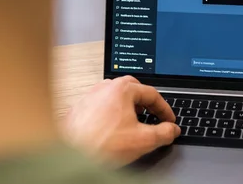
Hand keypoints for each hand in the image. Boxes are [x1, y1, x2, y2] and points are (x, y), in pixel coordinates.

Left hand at [63, 76, 180, 165]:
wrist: (70, 155)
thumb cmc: (101, 145)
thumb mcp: (143, 140)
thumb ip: (163, 133)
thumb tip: (172, 130)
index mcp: (122, 89)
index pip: (152, 93)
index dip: (164, 109)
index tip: (169, 120)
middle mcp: (105, 87)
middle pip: (133, 89)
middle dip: (146, 102)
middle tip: (153, 115)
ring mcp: (90, 96)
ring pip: (115, 95)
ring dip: (128, 106)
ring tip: (133, 121)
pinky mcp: (80, 107)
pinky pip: (101, 104)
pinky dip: (111, 112)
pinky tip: (112, 127)